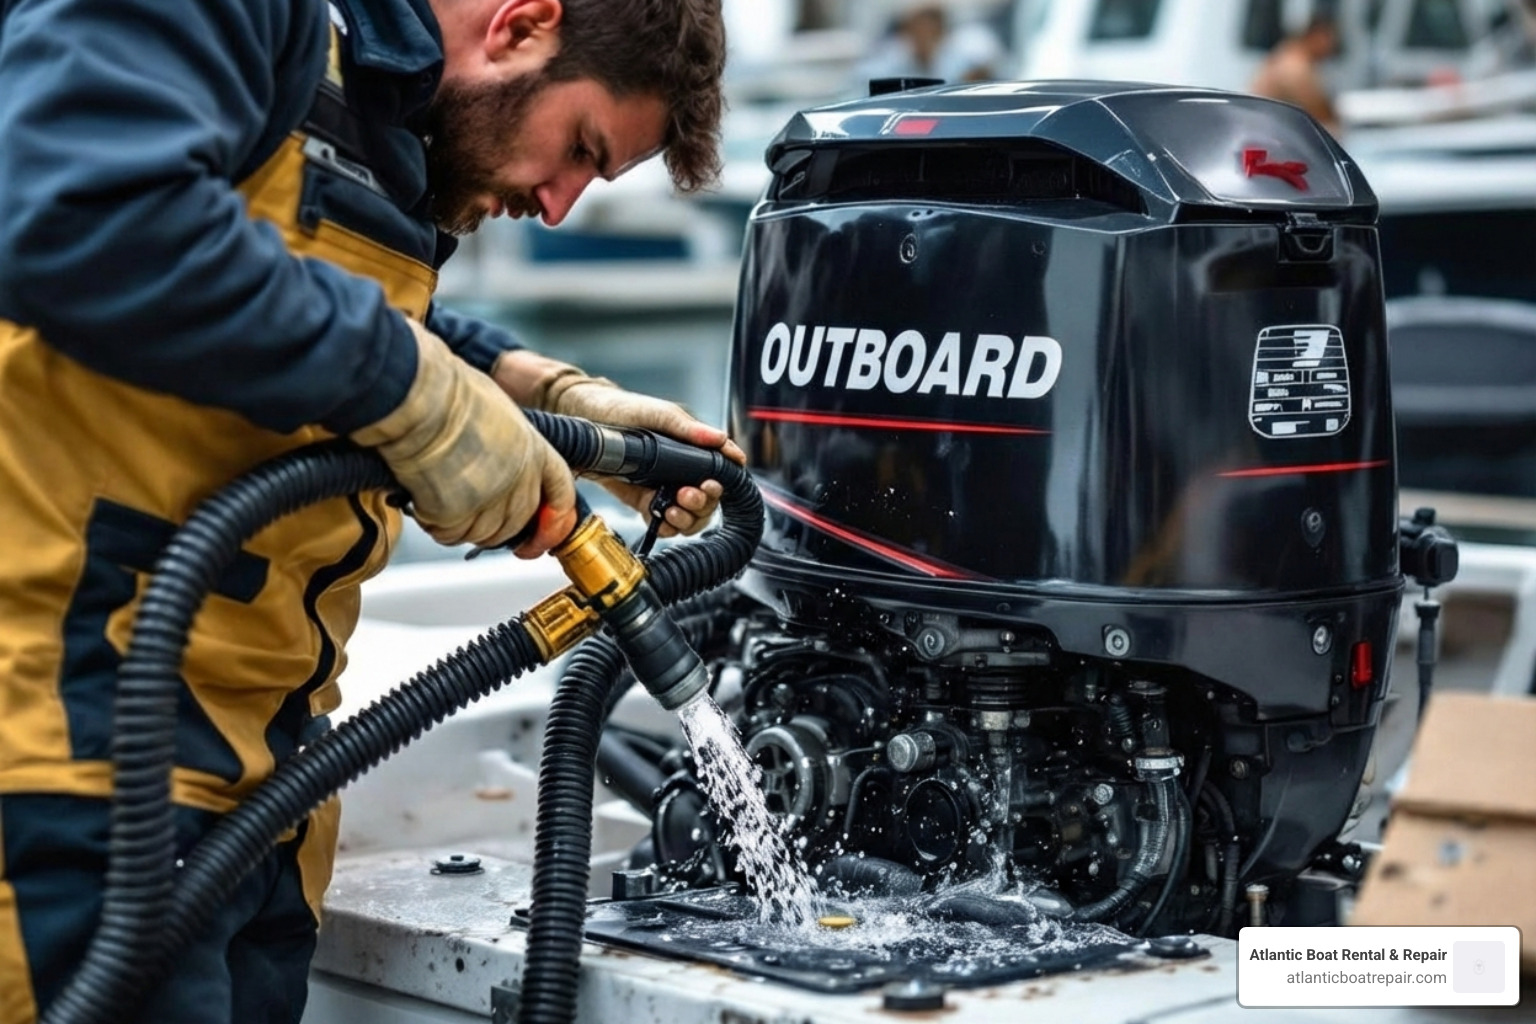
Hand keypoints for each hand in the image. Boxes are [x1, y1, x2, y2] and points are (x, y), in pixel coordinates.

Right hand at [352, 321, 576, 555]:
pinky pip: (449, 534)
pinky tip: (424, 502)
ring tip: (438, 498)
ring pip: (482, 534)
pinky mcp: (456, 513)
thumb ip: (508, 443)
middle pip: (516, 523)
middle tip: (467, 514)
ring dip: (462, 526)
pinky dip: (436, 525)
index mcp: (534, 449)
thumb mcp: (497, 410)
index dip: (555, 521)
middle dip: (494, 527)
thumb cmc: (449, 391)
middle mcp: (518, 478)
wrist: (419, 397)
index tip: (542, 535)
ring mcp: (489, 498)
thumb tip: (498, 457)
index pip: (561, 493)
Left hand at [493, 350, 744, 536]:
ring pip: (689, 515)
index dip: (722, 483)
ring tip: (671, 510)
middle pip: (708, 499)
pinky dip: (667, 527)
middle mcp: (681, 469)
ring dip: (686, 519)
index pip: (721, 471)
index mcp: (691, 447)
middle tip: (686, 496)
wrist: (581, 420)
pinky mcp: (644, 500)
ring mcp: (664, 486)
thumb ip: (687, 428)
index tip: (711, 485)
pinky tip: (660, 519)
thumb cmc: (619, 409)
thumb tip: (720, 439)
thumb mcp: (656, 413)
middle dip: (702, 504)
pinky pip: (664, 522)